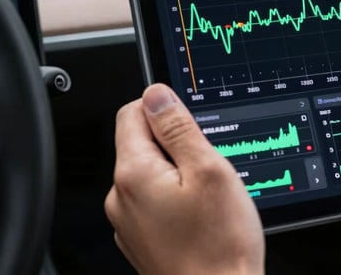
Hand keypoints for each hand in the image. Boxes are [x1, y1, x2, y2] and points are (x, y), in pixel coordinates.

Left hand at [105, 84, 264, 274]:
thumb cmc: (219, 245)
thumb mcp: (208, 170)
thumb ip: (179, 128)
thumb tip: (157, 94)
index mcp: (134, 173)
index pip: (133, 111)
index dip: (167, 110)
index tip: (193, 127)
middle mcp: (121, 197)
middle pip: (143, 143)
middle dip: (178, 145)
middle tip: (209, 168)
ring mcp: (129, 222)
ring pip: (152, 173)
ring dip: (180, 173)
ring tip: (208, 197)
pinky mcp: (142, 239)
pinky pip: (156, 201)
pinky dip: (177, 199)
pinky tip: (201, 216)